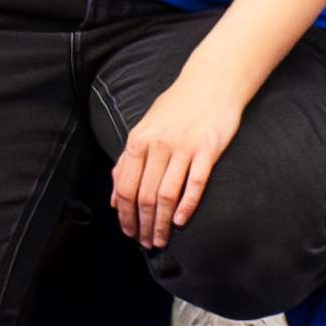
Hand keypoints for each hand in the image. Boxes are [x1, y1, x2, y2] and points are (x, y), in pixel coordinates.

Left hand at [108, 64, 249, 249]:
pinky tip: (181, 222)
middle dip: (142, 225)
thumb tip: (114, 195)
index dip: (125, 215)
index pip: (124, 186)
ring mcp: (183, 148)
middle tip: (146, 243)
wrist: (211, 82)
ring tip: (162, 239)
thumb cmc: (177, 106)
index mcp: (138, 140)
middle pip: (144, 196)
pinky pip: (194, 184)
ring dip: (162, 223)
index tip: (128, 232)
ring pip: (166, 195)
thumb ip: (128, 161)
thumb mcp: (145, 127)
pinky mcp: (207, 150)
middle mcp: (157, 145)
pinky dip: (186, 207)